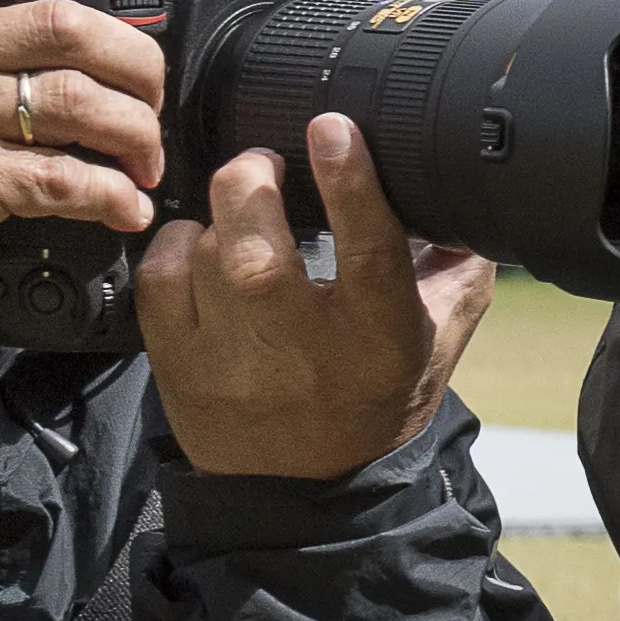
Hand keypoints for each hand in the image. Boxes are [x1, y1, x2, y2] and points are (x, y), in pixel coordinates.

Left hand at [136, 113, 490, 478]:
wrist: (307, 493)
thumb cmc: (373, 402)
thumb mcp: (439, 342)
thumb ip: (456, 267)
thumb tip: (460, 193)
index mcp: (378, 337)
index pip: (367, 249)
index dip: (349, 181)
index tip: (333, 127)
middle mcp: (302, 350)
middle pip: (258, 249)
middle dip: (253, 181)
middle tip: (266, 162)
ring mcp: (232, 361)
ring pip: (207, 255)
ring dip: (220, 216)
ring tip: (242, 213)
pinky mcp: (179, 366)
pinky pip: (159, 279)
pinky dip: (176, 245)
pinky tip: (200, 247)